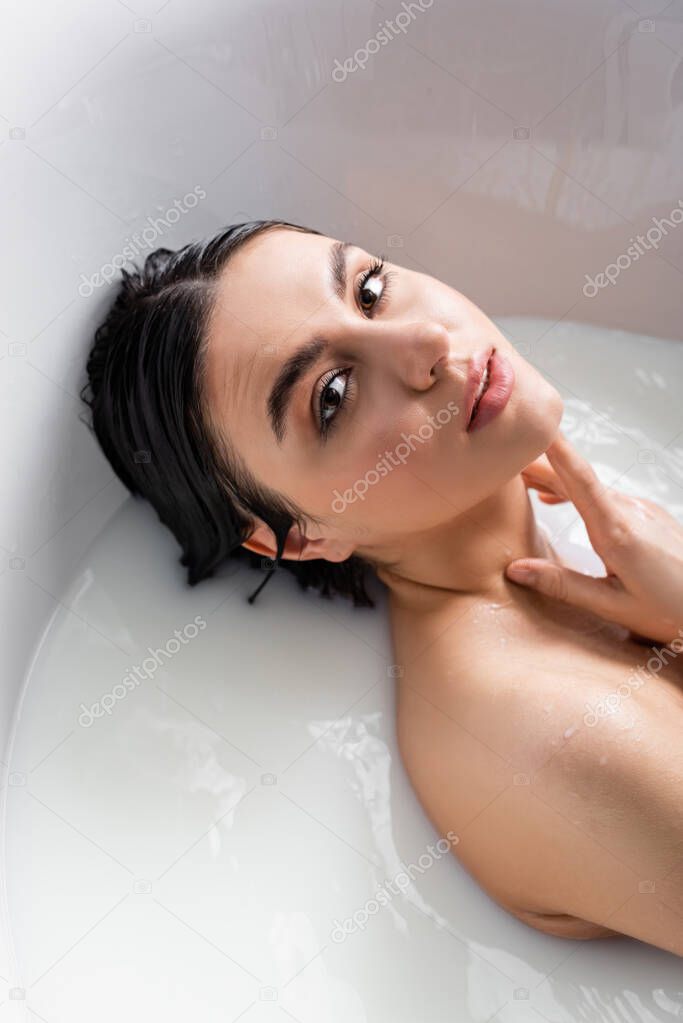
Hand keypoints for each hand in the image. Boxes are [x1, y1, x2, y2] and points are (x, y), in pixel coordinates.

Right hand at [507, 432, 682, 646]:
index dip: (554, 448)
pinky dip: (575, 492)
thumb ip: (564, 585)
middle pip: (575, 478)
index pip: (578, 478)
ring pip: (589, 486)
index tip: (535, 423)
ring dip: (554, 480)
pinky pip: (604, 495)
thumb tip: (516, 569)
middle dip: (538, 465)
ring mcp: (641, 509)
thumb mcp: (614, 606)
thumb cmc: (671, 610)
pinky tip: (559, 501)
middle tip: (499, 457)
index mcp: (616, 531)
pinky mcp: (648, 515)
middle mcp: (629, 511)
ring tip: (519, 480)